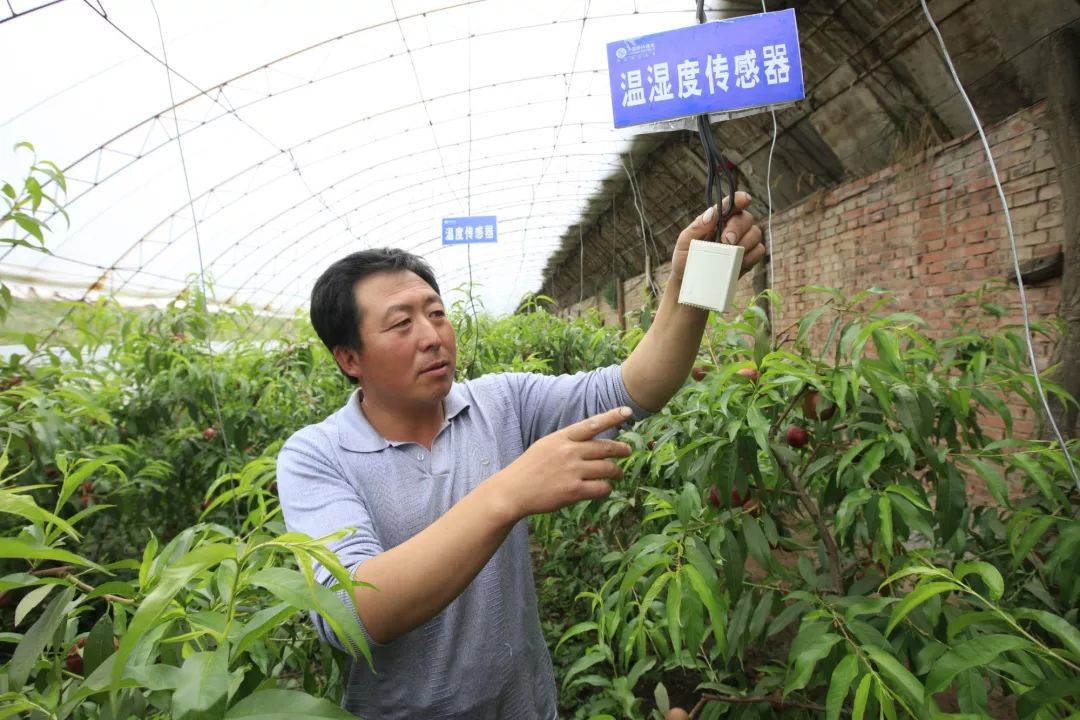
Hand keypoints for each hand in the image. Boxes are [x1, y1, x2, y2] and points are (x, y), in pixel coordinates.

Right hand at [493, 407, 633, 518]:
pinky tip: (604, 488)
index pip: (591, 424)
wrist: (513, 491)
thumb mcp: (546, 445)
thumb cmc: (529, 468)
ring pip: (608, 469)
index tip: (627, 411)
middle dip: (621, 450)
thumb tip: (591, 442)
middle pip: (606, 448)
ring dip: (616, 472)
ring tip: (618, 474)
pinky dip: (607, 488)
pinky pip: (602, 488)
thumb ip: (568, 442)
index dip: (611, 417)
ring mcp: (573, 471)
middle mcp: (569, 452)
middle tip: (628, 451)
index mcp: (562, 438)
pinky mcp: (574, 491)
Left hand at [670, 191, 765, 284]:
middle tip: (727, 241)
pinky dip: (751, 256)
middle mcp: (732, 227)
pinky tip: (738, 263)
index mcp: (716, 219)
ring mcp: (742, 241)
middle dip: (738, 228)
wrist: (690, 283)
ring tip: (729, 256)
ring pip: (755, 233)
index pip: (731, 204)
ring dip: (745, 243)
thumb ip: (696, 227)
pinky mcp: (749, 257)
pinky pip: (759, 251)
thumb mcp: (684, 243)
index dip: (740, 199)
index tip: (745, 199)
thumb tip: (712, 214)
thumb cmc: (686, 259)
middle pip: (746, 218)